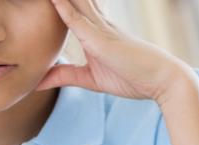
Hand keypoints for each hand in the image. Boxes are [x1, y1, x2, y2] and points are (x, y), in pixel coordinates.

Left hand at [38, 0, 191, 105]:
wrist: (161, 80)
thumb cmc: (131, 77)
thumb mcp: (89, 79)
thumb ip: (64, 76)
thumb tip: (37, 82)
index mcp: (94, 30)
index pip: (70, 8)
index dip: (57, 0)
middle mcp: (96, 24)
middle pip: (72, 0)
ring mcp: (99, 29)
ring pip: (74, 3)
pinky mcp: (100, 39)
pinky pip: (77, 20)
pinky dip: (63, 9)